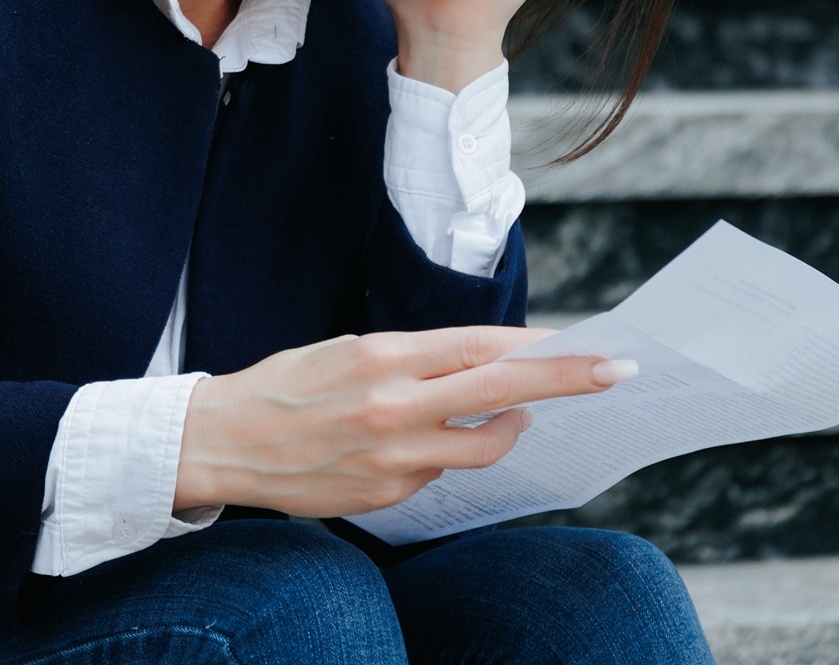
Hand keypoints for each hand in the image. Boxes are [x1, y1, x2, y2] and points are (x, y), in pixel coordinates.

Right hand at [173, 325, 629, 516]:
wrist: (222, 440)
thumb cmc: (289, 384)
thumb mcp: (350, 349)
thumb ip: (419, 358)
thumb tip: (489, 363)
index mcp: (384, 357)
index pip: (483, 346)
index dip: (540, 345)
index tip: (588, 341)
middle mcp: (394, 407)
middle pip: (502, 391)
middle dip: (566, 380)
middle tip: (617, 372)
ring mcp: (393, 458)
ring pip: (484, 446)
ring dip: (509, 428)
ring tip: (513, 417)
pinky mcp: (385, 497)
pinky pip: (439, 474)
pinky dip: (444, 455)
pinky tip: (415, 444)